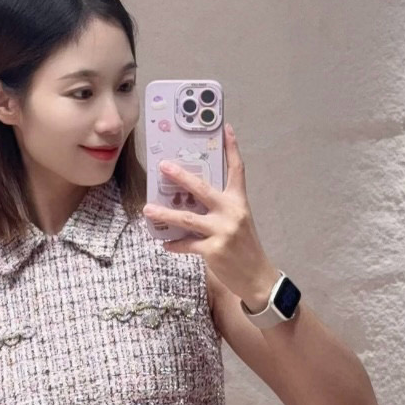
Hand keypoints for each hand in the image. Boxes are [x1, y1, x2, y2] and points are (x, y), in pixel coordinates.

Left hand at [142, 123, 278, 308]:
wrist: (257, 276)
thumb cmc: (244, 247)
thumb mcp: (238, 222)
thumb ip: (220, 208)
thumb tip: (191, 199)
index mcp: (239, 202)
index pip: (237, 170)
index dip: (232, 148)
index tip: (226, 128)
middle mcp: (231, 213)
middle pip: (202, 189)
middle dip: (181, 176)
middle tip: (163, 166)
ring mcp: (222, 231)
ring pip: (187, 218)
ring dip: (165, 213)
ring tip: (147, 209)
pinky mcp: (213, 250)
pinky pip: (187, 244)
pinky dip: (174, 244)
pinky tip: (164, 243)